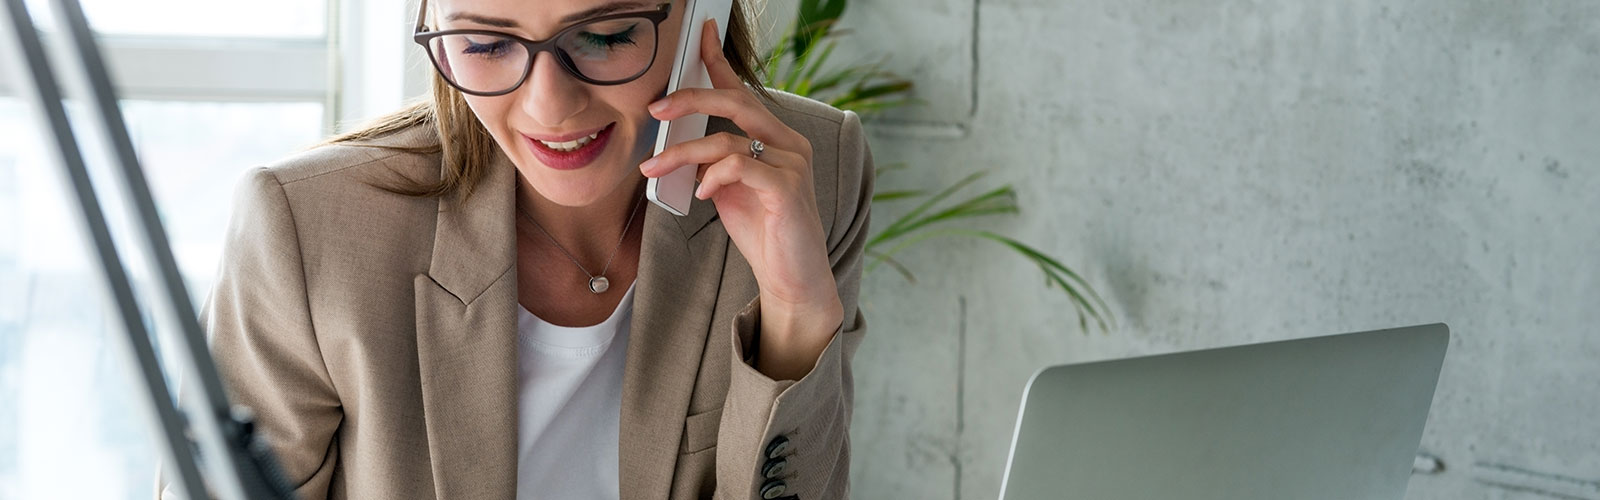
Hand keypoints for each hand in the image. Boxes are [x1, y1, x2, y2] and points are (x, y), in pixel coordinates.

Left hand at [639, 19, 842, 376]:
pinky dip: (712, 176)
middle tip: (656, 108)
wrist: (792, 279)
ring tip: (655, 168)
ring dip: (682, 153)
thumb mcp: (729, 191)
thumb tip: (678, 147)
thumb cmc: (764, 235)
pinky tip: (700, 193)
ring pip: (726, 140)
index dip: (719, 61)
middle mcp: (790, 143)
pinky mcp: (787, 188)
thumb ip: (713, 162)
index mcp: (777, 138)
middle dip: (691, 98)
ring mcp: (792, 164)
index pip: (744, 92)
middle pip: (736, 102)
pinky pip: (739, 166)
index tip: (700, 34)